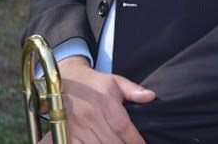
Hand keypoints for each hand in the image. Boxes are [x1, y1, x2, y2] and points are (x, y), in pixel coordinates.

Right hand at [38, 56, 153, 143]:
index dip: (134, 140)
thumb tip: (151, 96)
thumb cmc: (95, 83)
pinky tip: (100, 143)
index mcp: (105, 101)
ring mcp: (78, 126)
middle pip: (113, 142)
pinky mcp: (68, 133)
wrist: (67, 81)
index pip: (123, 127)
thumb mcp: (115, 81)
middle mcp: (91, 115)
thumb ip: (133, 90)